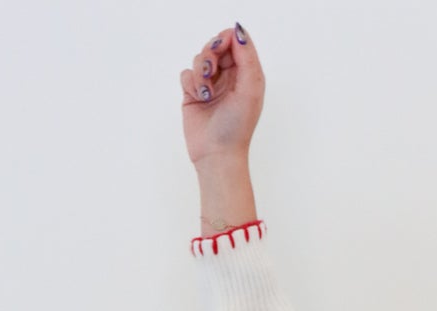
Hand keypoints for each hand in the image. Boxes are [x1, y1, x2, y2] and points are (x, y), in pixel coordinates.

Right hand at [179, 24, 264, 167]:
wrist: (217, 153)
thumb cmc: (237, 127)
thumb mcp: (250, 89)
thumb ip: (247, 58)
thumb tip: (238, 31)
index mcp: (246, 74)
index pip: (235, 41)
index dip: (226, 39)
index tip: (222, 48)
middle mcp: (229, 77)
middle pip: (215, 45)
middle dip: (210, 53)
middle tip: (211, 69)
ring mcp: (210, 84)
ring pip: (198, 58)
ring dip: (200, 71)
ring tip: (207, 91)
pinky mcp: (193, 93)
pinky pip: (186, 73)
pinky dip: (191, 83)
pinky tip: (200, 98)